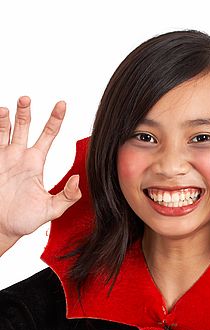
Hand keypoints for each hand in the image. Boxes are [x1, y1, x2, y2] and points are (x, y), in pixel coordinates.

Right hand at [0, 96, 81, 242]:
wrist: (1, 228)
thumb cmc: (24, 220)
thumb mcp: (51, 210)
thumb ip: (67, 197)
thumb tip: (78, 180)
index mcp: (35, 163)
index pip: (48, 136)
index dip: (55, 120)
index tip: (62, 104)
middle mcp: (18, 156)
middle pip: (23, 126)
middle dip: (25, 112)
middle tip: (27, 99)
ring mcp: (2, 158)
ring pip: (3, 130)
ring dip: (5, 118)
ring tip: (7, 109)